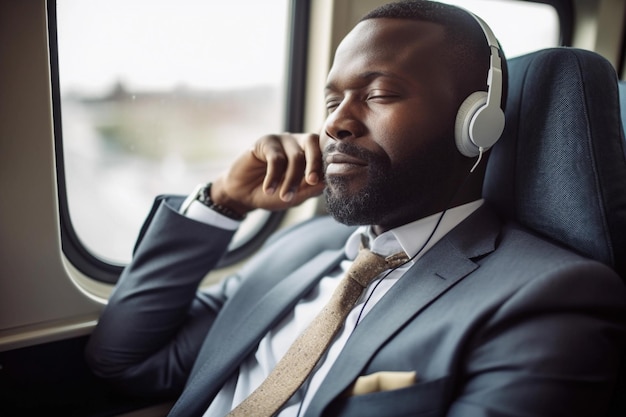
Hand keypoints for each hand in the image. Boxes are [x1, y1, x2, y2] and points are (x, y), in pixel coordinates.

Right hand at [211, 133, 325, 215]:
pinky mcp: (265, 142)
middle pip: (313, 145)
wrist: (243, 195)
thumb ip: (311, 188)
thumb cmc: (273, 195)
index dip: (328, 164)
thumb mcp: (295, 196)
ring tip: (284, 197)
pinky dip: (273, 177)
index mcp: (311, 154)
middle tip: (312, 181)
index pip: (325, 153)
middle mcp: (299, 143)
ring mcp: (282, 141)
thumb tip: (329, 181)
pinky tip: (269, 190)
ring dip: (291, 180)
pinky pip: (276, 158)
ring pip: (295, 156)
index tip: (329, 180)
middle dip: (314, 164)